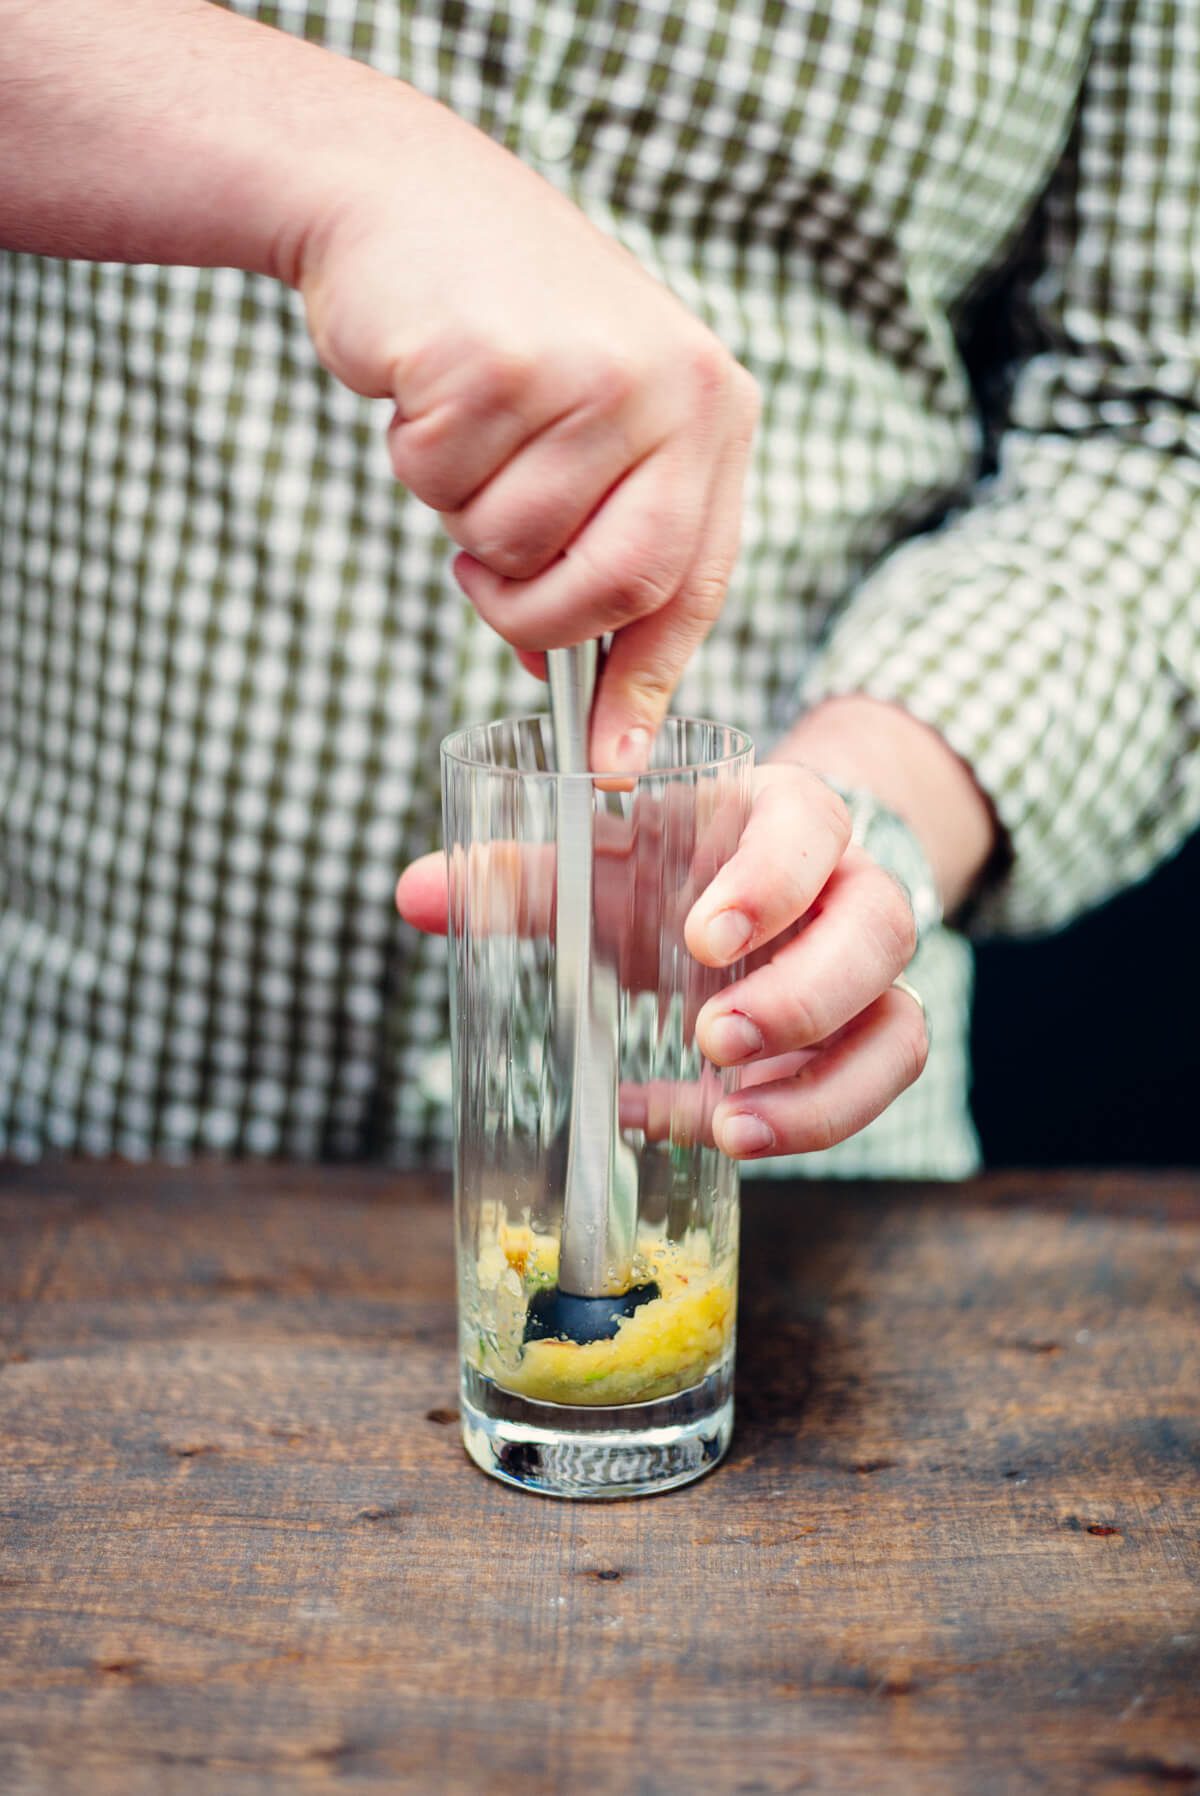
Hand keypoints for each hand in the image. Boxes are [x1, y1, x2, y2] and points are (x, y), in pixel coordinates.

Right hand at [295, 92, 757, 770]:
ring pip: (514, 545)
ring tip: (467, 433)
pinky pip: (440, 489)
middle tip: (485, 579)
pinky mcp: (495, 360)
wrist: (408, 200)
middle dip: (535, 616)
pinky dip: (416, 462)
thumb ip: (604, 545)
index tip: (614, 760)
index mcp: (713, 411)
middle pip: (615, 585)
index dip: (647, 680)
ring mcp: (588, 372)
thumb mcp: (592, 433)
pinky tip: (429, 388)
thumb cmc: (506, 334)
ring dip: (464, 519)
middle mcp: (672, 389)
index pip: (696, 581)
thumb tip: (585, 696)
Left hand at [397, 762, 928, 1157]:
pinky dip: (799, 1121)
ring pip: (899, 1026)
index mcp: (788, 819)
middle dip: (802, 996)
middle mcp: (850, 890)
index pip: (810, 827)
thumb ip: (524, 877)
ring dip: (823, 1089)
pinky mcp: (868, 1041)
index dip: (770, 882)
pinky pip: (870, 1088)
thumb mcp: (611, 866)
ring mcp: (871, 975)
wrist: (752, 894)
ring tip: (732, 1130)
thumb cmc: (678, 873)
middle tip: (714, 1039)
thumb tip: (414, 893)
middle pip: (879, 930)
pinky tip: (708, 1131)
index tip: (702, 937)